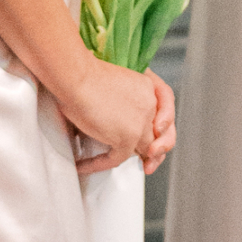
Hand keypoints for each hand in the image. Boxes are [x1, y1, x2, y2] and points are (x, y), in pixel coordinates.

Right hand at [70, 58, 173, 176]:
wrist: (77, 77)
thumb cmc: (83, 74)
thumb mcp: (113, 82)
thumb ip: (122, 100)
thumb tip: (111, 118)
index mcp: (147, 87)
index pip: (164, 109)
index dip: (162, 126)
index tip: (153, 135)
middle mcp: (150, 104)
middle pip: (159, 133)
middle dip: (154, 150)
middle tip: (148, 162)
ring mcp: (141, 122)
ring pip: (146, 149)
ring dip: (139, 162)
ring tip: (125, 167)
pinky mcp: (128, 137)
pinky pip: (119, 159)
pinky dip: (100, 164)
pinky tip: (87, 164)